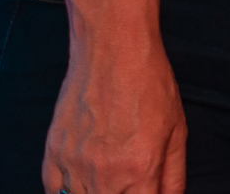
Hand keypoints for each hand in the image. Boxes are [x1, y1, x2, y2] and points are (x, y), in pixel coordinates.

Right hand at [45, 0, 185, 193]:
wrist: (114, 50)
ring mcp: (73, 166)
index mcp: (139, 170)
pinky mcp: (52, 154)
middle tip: (129, 183)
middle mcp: (104, 175)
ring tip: (109, 179)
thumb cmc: (150, 84)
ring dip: (96, 193)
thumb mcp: (177, 130)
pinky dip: (67, 191)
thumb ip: (173, 174)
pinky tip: (82, 182)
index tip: (147, 190)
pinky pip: (53, 190)